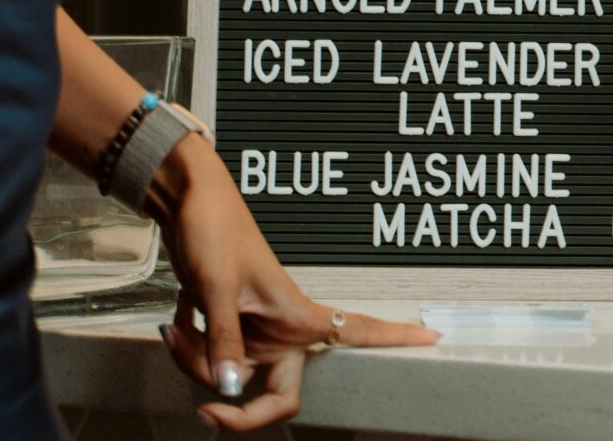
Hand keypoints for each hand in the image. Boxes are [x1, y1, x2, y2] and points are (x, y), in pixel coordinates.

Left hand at [153, 141, 434, 430]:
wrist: (188, 202)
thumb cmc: (216, 229)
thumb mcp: (218, 288)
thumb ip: (224, 342)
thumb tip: (229, 389)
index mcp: (298, 314)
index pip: (359, 331)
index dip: (396, 340)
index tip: (432, 338)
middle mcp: (282, 329)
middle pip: (270, 395)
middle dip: (232, 402)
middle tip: (207, 411)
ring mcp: (255, 330)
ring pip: (230, 376)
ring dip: (197, 360)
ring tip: (180, 325)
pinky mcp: (231, 325)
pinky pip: (211, 357)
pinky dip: (189, 344)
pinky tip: (181, 316)